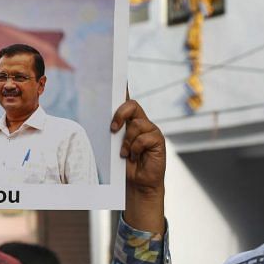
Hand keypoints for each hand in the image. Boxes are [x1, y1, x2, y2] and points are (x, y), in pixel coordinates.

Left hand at [111, 94, 164, 232]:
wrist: (138, 184)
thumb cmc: (124, 166)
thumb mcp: (113, 148)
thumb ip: (113, 133)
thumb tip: (106, 123)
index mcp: (130, 122)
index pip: (126, 101)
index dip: (123, 88)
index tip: (117, 79)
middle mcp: (141, 123)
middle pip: (132, 105)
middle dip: (120, 113)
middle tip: (112, 128)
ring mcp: (151, 131)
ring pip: (137, 124)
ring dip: (127, 141)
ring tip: (125, 154)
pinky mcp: (158, 140)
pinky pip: (145, 137)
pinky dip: (136, 147)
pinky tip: (134, 157)